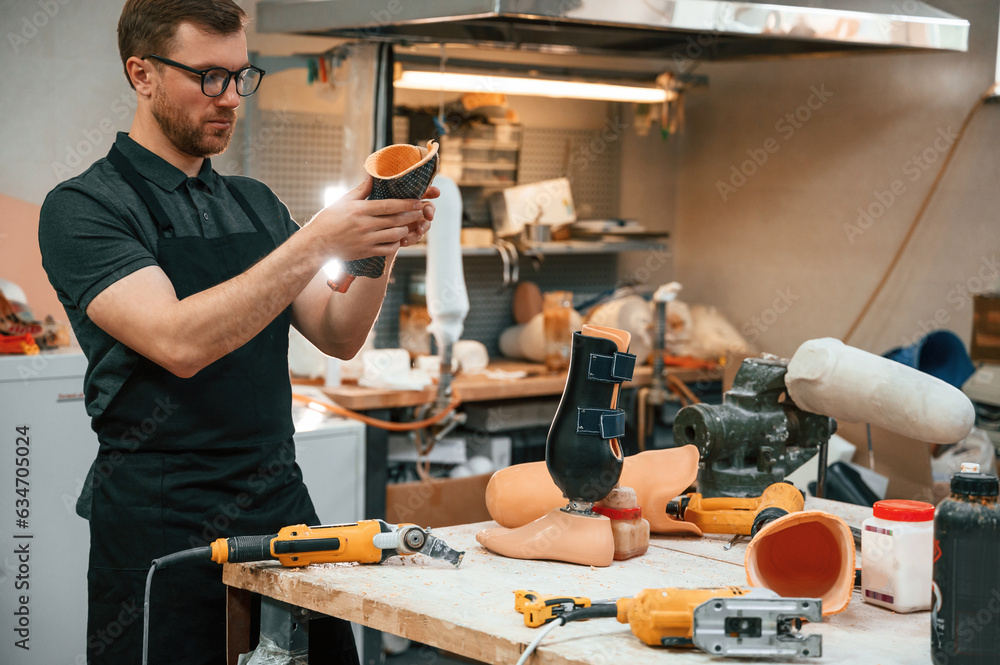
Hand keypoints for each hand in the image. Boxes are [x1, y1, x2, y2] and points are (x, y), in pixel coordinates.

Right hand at [306, 177, 434, 259]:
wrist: (317, 244)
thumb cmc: (329, 219)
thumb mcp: (343, 201)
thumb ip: (361, 189)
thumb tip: (372, 174)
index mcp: (360, 210)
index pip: (389, 205)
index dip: (406, 203)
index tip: (417, 200)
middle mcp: (365, 225)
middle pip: (395, 220)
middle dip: (411, 215)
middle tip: (422, 211)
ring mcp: (366, 240)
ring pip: (394, 235)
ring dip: (406, 230)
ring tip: (411, 224)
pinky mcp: (366, 252)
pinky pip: (387, 249)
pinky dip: (396, 244)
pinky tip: (399, 239)